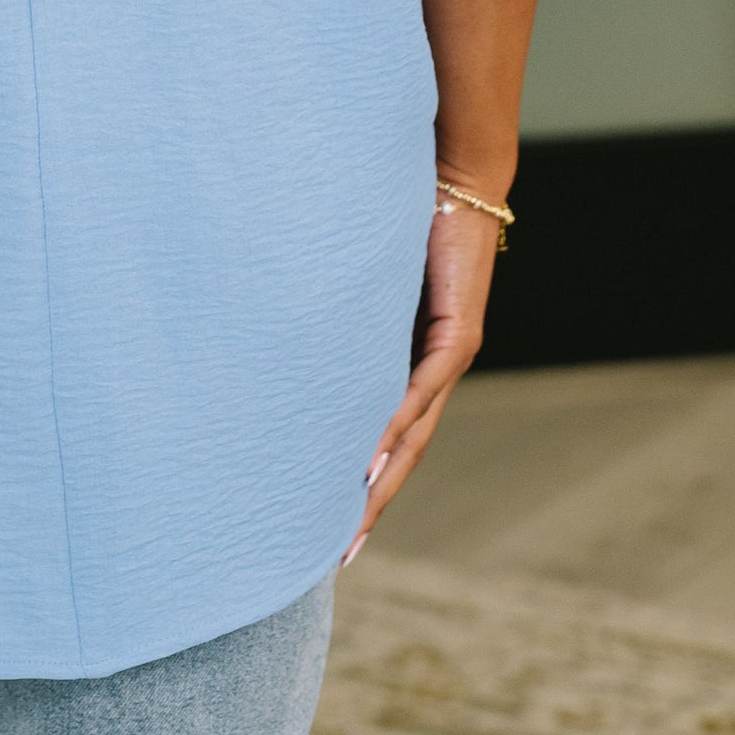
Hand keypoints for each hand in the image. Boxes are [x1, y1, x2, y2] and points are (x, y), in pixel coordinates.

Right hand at [343, 190, 500, 561]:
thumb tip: (278, 322)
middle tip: (338, 557)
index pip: (388, 436)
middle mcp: (436, 369)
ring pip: (414, 436)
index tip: (329, 524)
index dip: (362, 482)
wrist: (456, 177)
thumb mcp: (363, 278)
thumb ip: (339, 308)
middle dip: (370, 507)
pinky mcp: (456, 333)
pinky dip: (394, 428)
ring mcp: (449, 354)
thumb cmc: (405, 216)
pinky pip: (420, 390)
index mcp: (414, 360)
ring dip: (382, 484)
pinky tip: (369, 460)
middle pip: (403, 454)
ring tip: (351, 526)